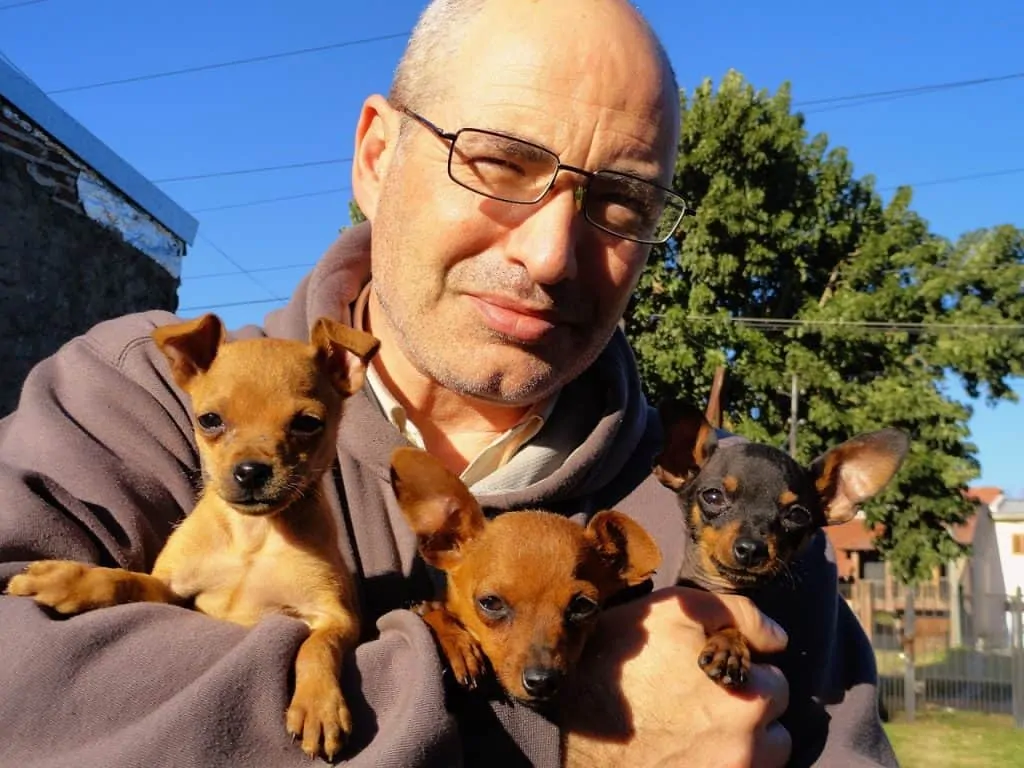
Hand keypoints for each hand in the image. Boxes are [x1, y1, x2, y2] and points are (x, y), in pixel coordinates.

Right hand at [561, 586, 790, 767]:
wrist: (570, 725)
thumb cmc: (617, 663)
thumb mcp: (669, 612)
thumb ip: (734, 613)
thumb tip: (777, 639)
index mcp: (744, 695)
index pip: (775, 682)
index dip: (743, 670)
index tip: (709, 671)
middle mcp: (744, 744)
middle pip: (774, 730)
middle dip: (747, 712)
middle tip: (701, 702)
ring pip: (759, 762)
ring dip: (740, 747)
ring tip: (696, 731)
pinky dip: (717, 765)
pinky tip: (685, 751)